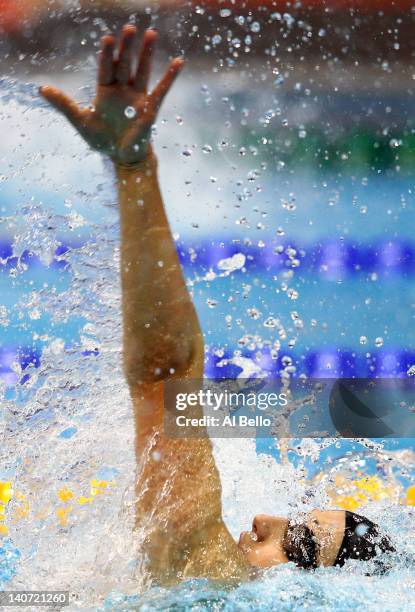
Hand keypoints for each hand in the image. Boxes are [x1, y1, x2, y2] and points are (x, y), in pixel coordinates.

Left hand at [40, 25, 183, 165]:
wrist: (122, 158)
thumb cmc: (103, 141)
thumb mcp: (81, 122)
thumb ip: (64, 105)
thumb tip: (42, 89)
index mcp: (105, 91)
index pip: (106, 68)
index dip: (107, 55)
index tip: (107, 40)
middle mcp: (122, 90)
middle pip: (125, 64)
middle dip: (127, 48)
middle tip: (129, 29)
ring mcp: (137, 97)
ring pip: (142, 71)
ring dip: (147, 53)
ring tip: (151, 33)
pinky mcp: (150, 108)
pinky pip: (162, 89)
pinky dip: (170, 76)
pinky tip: (179, 62)